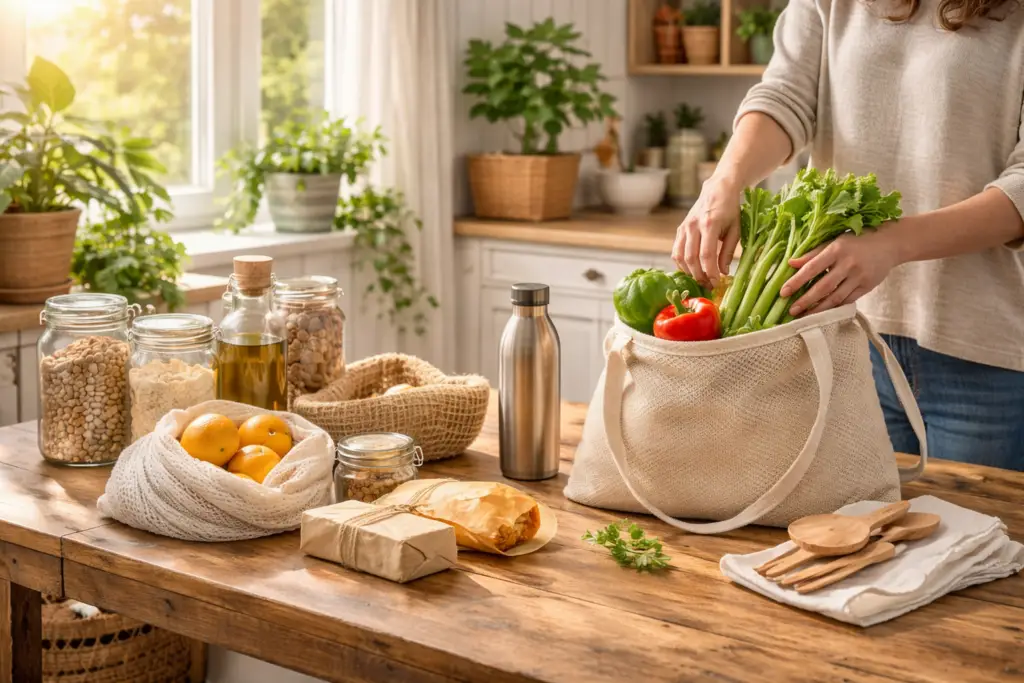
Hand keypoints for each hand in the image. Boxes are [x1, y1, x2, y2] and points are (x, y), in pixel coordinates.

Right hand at [671, 175, 740, 285]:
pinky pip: (676, 251)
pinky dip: (682, 264)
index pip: (706, 254)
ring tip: (701, 280)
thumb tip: (723, 272)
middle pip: (691, 258)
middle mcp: (693, 225)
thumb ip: (727, 251)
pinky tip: (691, 270)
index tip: (716, 283)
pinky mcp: (680, 229)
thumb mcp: (735, 229)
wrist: (718, 189)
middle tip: (709, 286)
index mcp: (710, 224)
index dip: (710, 272)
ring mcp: (684, 227)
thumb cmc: (730, 209)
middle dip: (699, 276)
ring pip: (681, 256)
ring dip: (689, 272)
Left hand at [781, 229, 899, 316]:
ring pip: (836, 297)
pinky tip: (823, 313)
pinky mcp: (868, 286)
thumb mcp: (834, 241)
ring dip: (819, 309)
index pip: (812, 268)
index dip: (797, 281)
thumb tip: (790, 264)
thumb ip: (813, 254)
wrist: (890, 243)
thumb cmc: (857, 240)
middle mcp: (848, 264)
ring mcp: (859, 276)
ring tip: (804, 317)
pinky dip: (834, 308)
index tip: (783, 292)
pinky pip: (848, 300)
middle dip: (806, 300)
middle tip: (791, 311)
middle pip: (823, 287)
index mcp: (836, 249)